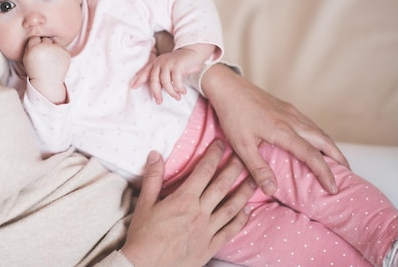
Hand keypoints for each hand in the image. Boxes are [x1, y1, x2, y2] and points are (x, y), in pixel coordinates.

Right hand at [23, 36, 69, 103]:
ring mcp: (58, 50)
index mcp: (35, 48)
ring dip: (53, 49)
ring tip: (50, 60)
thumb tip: (35, 33)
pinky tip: (56, 62)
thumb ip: (30, 45)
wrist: (47, 82)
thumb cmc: (35, 70)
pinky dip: (60, 54)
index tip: (36, 52)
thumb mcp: (26, 58)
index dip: (35, 45)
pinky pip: (62, 49)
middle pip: (45, 39)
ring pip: (54, 44)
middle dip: (44, 45)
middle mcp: (47, 47)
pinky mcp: (66, 53)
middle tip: (43, 57)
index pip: (35, 38)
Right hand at [121, 140, 255, 266]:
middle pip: (221, 186)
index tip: (220, 144)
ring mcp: (207, 230)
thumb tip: (156, 154)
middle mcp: (199, 213)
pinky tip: (247, 212)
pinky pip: (229, 231)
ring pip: (231, 208)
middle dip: (234, 168)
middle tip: (244, 155)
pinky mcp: (209, 246)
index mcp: (183, 200)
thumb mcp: (145, 203)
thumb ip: (153, 177)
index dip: (213, 155)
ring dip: (244, 192)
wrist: (146, 266)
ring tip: (254, 180)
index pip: (203, 171)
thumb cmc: (143, 235)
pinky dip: (240, 221)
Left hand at [131, 44, 214, 103]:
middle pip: (154, 80)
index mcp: (156, 63)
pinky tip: (183, 92)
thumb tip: (157, 90)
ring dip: (171, 92)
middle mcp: (160, 62)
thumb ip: (161, 76)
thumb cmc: (180, 63)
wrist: (193, 51)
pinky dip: (179, 88)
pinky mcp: (177, 65)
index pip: (145, 72)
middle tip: (159, 101)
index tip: (133, 87)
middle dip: (156, 92)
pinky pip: (176, 80)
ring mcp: (168, 63)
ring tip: (177, 97)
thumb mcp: (168, 68)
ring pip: (165, 82)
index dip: (139, 79)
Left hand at [202, 64, 348, 195]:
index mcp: (283, 131)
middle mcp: (292, 120)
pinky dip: (319, 135)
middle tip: (347, 175)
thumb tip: (272, 190)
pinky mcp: (286, 106)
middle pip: (324, 140)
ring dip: (330, 146)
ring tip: (336, 161)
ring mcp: (290, 111)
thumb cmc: (232, 115)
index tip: (333, 188)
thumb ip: (257, 168)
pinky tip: (315, 141)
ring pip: (318, 130)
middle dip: (338, 158)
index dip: (325, 173)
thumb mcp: (241, 145)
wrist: (228, 86)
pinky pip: (309, 123)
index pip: (312, 155)